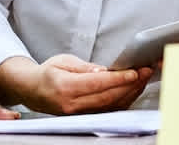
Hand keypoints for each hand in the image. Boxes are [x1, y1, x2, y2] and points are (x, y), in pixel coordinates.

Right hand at [0, 54, 153, 115]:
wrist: (33, 91)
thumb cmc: (47, 73)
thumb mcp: (63, 61)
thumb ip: (84, 67)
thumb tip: (103, 71)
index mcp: (65, 87)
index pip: (97, 83)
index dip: (118, 78)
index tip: (134, 71)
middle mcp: (71, 104)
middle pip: (107, 97)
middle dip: (130, 85)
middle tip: (145, 72)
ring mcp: (78, 114)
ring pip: (110, 106)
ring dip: (130, 93)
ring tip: (143, 79)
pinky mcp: (84, 117)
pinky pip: (107, 110)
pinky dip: (123, 101)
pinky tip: (132, 90)